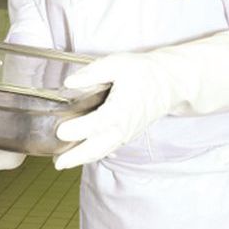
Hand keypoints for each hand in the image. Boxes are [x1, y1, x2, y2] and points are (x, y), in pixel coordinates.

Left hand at [55, 53, 171, 169]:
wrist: (169, 83)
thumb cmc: (144, 72)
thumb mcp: (118, 64)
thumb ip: (93, 72)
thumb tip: (70, 82)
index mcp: (120, 110)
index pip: (96, 124)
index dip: (78, 130)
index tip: (60, 131)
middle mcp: (123, 127)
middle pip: (97, 147)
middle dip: (76, 157)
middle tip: (58, 164)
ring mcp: (126, 134)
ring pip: (102, 151)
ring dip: (82, 159)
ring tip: (63, 163)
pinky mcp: (127, 134)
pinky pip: (108, 148)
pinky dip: (94, 154)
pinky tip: (81, 155)